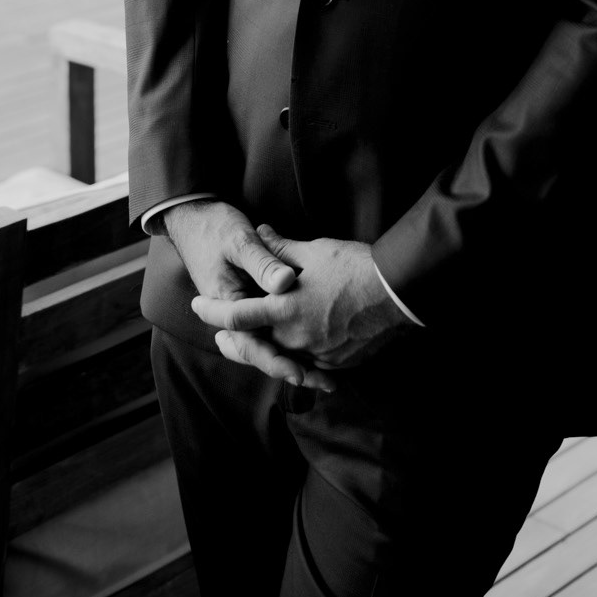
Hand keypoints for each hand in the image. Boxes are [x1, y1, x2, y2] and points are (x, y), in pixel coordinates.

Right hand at [162, 200, 334, 391]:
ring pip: (269, 341)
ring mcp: (243, 306)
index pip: (252, 343)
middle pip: (264, 350)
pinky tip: (316, 346)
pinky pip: (270, 325)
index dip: (277, 360)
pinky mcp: (251, 298)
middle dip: (294, 367)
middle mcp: (235, 311)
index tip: (301, 374)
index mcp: (229, 302)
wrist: (192, 217)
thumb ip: (263, 263)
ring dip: (295, 357)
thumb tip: (286, 282)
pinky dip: (291, 337)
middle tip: (326, 383)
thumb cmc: (214, 227)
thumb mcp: (239, 241)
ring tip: (327, 375)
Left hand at [190, 226, 414, 371]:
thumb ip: (281, 248)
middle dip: (235, 342)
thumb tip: (263, 232)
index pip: (236, 316)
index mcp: (283, 309)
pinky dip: (298, 357)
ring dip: (267, 350)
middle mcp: (295, 338)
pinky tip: (295, 352)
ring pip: (282, 357)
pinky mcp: (337, 364)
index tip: (198, 307)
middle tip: (221, 339)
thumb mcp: (313, 251)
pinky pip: (309, 364)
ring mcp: (316, 354)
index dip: (212, 312)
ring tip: (257, 343)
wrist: (397, 293)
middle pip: (254, 346)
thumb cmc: (353, 267)